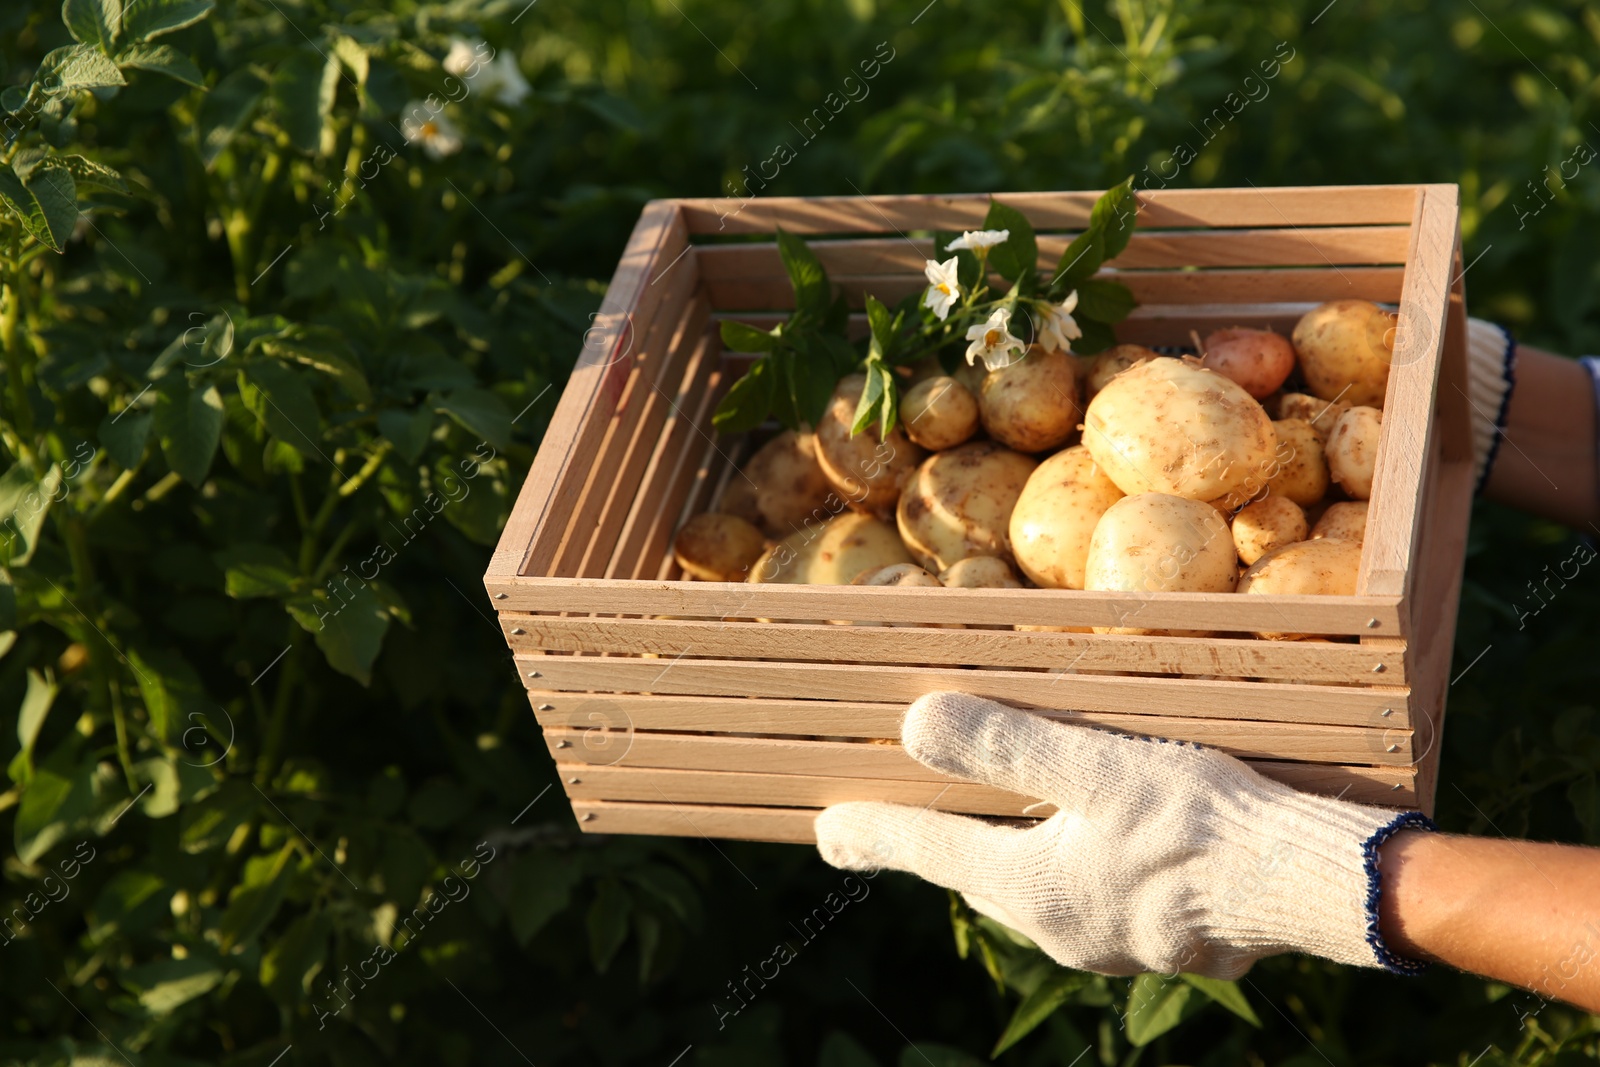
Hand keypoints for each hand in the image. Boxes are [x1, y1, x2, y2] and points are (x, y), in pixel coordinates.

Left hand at [815, 692, 1430, 978]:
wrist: (1313, 886)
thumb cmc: (1204, 824)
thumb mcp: (1098, 769)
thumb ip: (1007, 746)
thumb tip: (916, 724)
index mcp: (1032, 888)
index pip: (928, 851)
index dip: (874, 833)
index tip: (825, 832)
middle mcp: (1059, 927)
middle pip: (975, 873)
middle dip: (934, 841)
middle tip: (888, 820)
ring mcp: (1107, 940)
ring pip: (1030, 885)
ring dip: (1002, 849)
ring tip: (983, 817)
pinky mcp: (1153, 934)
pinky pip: (1083, 892)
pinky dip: (1061, 859)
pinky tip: (1083, 835)